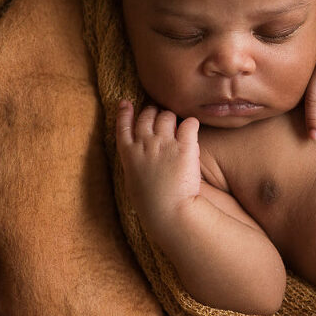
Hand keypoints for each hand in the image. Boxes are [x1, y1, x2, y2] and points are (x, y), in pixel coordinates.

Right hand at [116, 100, 201, 236]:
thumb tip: (139, 153)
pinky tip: (192, 129)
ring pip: (167, 116)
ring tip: (177, 126)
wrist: (168, 212)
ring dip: (172, 118)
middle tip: (160, 117)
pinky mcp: (184, 146)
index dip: (125, 112)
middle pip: (147, 115)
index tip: (126, 103)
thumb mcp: (134, 181)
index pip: (123, 126)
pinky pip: (189, 123)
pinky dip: (191, 124)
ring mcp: (164, 143)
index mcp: (129, 154)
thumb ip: (135, 162)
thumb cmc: (151, 203)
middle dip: (153, 113)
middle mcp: (145, 144)